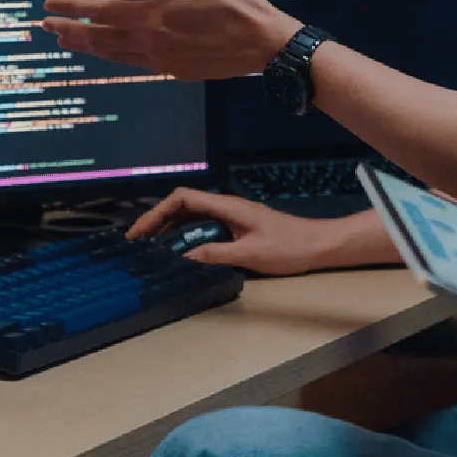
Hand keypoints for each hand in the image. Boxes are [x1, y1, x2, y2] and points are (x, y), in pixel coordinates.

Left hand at [41, 0, 302, 80]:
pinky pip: (136, 64)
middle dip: (70, 31)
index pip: (100, 12)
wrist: (265, 44)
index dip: (72, 7)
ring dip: (88, 47)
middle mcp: (150, 44)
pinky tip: (116, 54)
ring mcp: (163, 61)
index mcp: (151, 18)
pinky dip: (116, 57)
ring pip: (114, 55)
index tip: (48, 3)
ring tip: (68, 42)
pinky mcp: (177, 71)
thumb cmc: (234, 4)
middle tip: (45, 27)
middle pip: (99, 39)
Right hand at [126, 188, 339, 274]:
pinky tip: (179, 252)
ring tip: (151, 248)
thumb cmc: (289, 247)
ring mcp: (231, 216)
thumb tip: (182, 258)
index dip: (157, 212)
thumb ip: (215, 255)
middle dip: (157, 221)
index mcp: (227, 206)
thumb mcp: (250, 255)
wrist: (318, 245)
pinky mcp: (237, 227)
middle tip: (138, 243)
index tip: (141, 232)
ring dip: (170, 229)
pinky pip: (204, 227)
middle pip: (182, 206)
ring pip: (192, 217)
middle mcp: (226, 207)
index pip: (183, 199)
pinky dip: (186, 236)